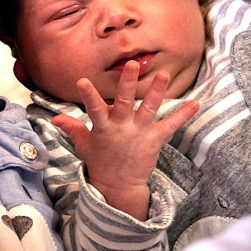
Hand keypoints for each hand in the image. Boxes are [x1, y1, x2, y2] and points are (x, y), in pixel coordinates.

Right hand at [52, 61, 199, 220]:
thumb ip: (71, 127)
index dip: (88, 95)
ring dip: (157, 91)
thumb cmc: (99, 161)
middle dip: (127, 83)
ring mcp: (139, 133)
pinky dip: (184, 115)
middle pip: (124, 102)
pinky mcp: (155, 140)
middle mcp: (121, 127)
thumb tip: (54, 119)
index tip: (82, 81)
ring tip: (164, 74)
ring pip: (149, 108)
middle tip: (132, 65)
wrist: (118, 185)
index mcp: (102, 127)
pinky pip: (171, 125)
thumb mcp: (83, 144)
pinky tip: (197, 103)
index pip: (93, 108)